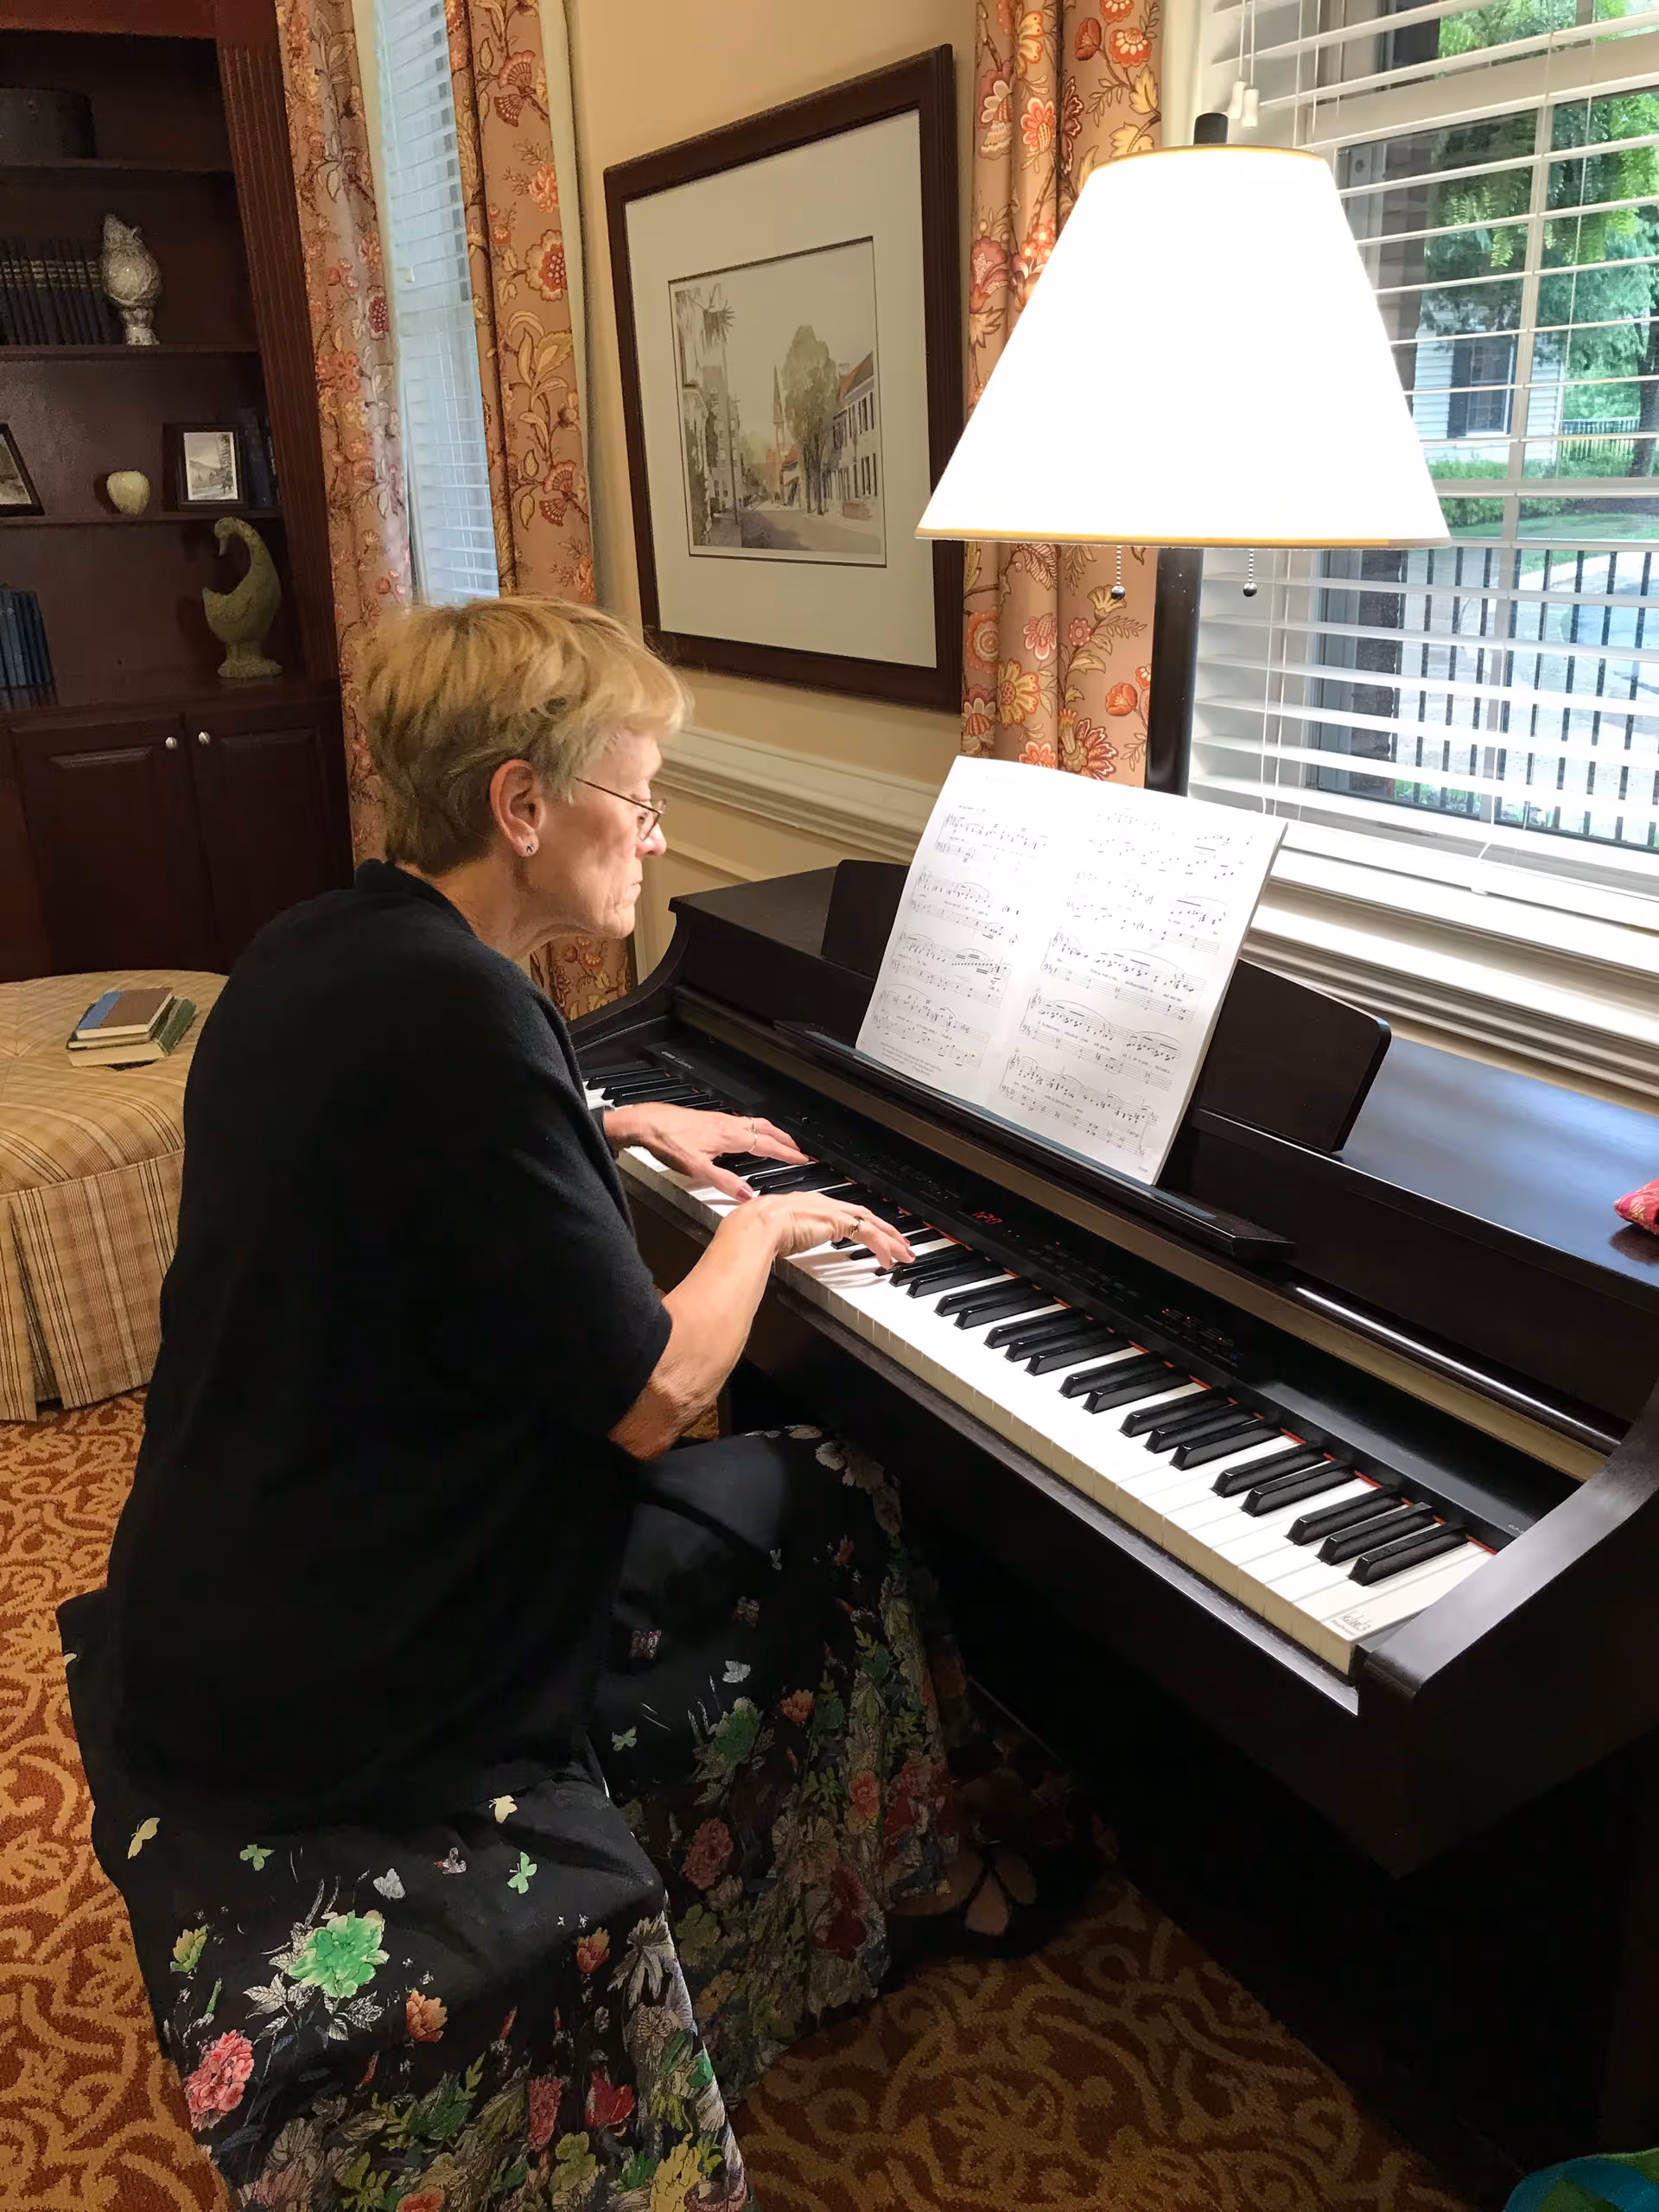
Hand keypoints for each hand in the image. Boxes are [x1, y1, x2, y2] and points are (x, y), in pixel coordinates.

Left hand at [604, 1102, 808, 1201]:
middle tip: (799, 1150)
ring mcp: (720, 1120)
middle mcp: (729, 1125)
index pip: (767, 1145)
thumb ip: (724, 1182)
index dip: (786, 1153)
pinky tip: (749, 1137)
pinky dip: (756, 1130)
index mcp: (730, 1136)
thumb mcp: (696, 1167)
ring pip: (755, 1124)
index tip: (802, 1159)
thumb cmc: (668, 1141)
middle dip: (785, 1140)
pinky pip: (743, 1123)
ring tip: (781, 1142)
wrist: (646, 1122)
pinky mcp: (711, 1120)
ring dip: (772, 1133)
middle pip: (766, 1129)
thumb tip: (748, 1195)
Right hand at [747, 1191, 913, 1268]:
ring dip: (890, 1240)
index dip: (863, 1225)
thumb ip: (790, 1239)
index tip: (873, 1236)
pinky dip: (881, 1247)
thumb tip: (786, 1248)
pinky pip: (869, 1235)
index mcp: (812, 1204)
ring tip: (904, 1254)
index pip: (846, 1213)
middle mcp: (825, 1204)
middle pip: (865, 1216)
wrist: (758, 1225)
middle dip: (886, 1231)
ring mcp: (833, 1211)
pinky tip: (888, 1259)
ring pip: (872, 1224)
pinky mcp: (839, 1221)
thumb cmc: (760, 1231)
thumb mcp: (781, 1235)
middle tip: (901, 1244)